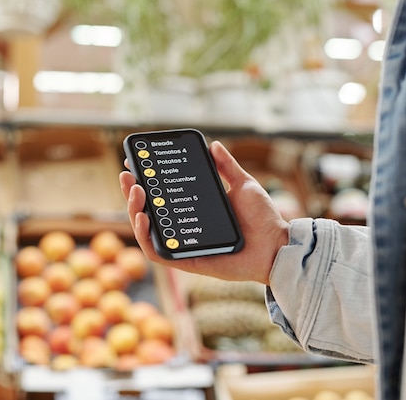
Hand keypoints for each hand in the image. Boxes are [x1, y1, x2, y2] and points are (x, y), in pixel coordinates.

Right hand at [119, 140, 288, 284]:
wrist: (276, 246)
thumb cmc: (262, 219)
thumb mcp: (244, 185)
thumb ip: (227, 167)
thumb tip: (213, 145)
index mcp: (194, 209)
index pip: (162, 195)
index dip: (145, 181)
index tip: (135, 164)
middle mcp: (184, 226)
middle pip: (148, 211)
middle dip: (132, 193)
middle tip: (128, 176)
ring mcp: (182, 244)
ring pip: (146, 231)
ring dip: (134, 211)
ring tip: (136, 192)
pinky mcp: (184, 261)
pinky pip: (156, 252)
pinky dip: (144, 237)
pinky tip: (143, 218)